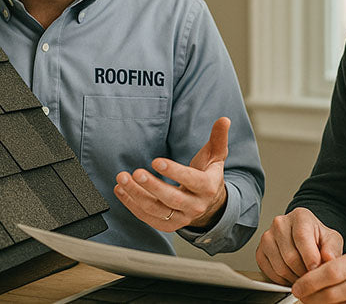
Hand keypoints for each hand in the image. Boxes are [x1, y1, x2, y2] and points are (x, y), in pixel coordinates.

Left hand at [113, 117, 229, 231]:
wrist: (209, 203)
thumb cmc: (208, 174)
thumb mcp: (216, 155)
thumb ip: (218, 137)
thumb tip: (224, 120)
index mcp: (208, 187)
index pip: (191, 180)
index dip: (174, 172)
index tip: (156, 161)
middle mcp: (195, 206)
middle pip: (171, 199)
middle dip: (151, 186)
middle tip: (135, 173)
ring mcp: (181, 218)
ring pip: (156, 210)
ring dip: (136, 195)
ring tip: (122, 180)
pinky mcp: (168, 225)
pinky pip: (148, 217)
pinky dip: (132, 205)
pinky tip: (121, 190)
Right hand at [256, 207, 343, 284]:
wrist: (304, 238)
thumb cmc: (317, 238)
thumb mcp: (332, 239)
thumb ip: (332, 248)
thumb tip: (329, 258)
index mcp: (299, 216)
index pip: (301, 238)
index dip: (310, 258)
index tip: (317, 270)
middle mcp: (280, 223)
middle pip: (290, 256)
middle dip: (304, 273)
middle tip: (313, 277)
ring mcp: (267, 237)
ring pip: (280, 267)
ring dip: (294, 279)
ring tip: (304, 276)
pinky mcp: (260, 251)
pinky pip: (270, 273)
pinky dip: (282, 280)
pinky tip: (292, 276)